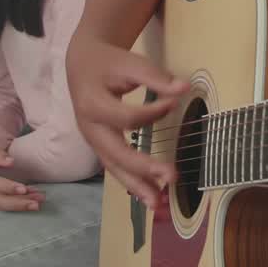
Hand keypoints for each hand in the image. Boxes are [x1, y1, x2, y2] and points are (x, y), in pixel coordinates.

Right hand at [0, 142, 43, 211]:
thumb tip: (10, 162)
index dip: (8, 187)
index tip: (24, 189)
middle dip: (18, 203)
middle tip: (37, 203)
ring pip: (0, 206)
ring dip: (20, 206)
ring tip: (38, 203)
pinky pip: (1, 206)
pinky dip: (16, 205)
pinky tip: (30, 201)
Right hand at [68, 34, 190, 210]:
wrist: (82, 64)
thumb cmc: (107, 63)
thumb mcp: (129, 63)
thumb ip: (155, 77)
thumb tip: (185, 88)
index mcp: (92, 104)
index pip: (127, 117)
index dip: (153, 113)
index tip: (175, 102)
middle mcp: (89, 128)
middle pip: (116, 153)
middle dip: (143, 168)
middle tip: (172, 176)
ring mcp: (93, 140)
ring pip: (114, 168)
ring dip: (137, 186)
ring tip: (159, 204)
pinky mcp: (100, 147)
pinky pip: (115, 168)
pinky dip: (132, 183)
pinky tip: (150, 196)